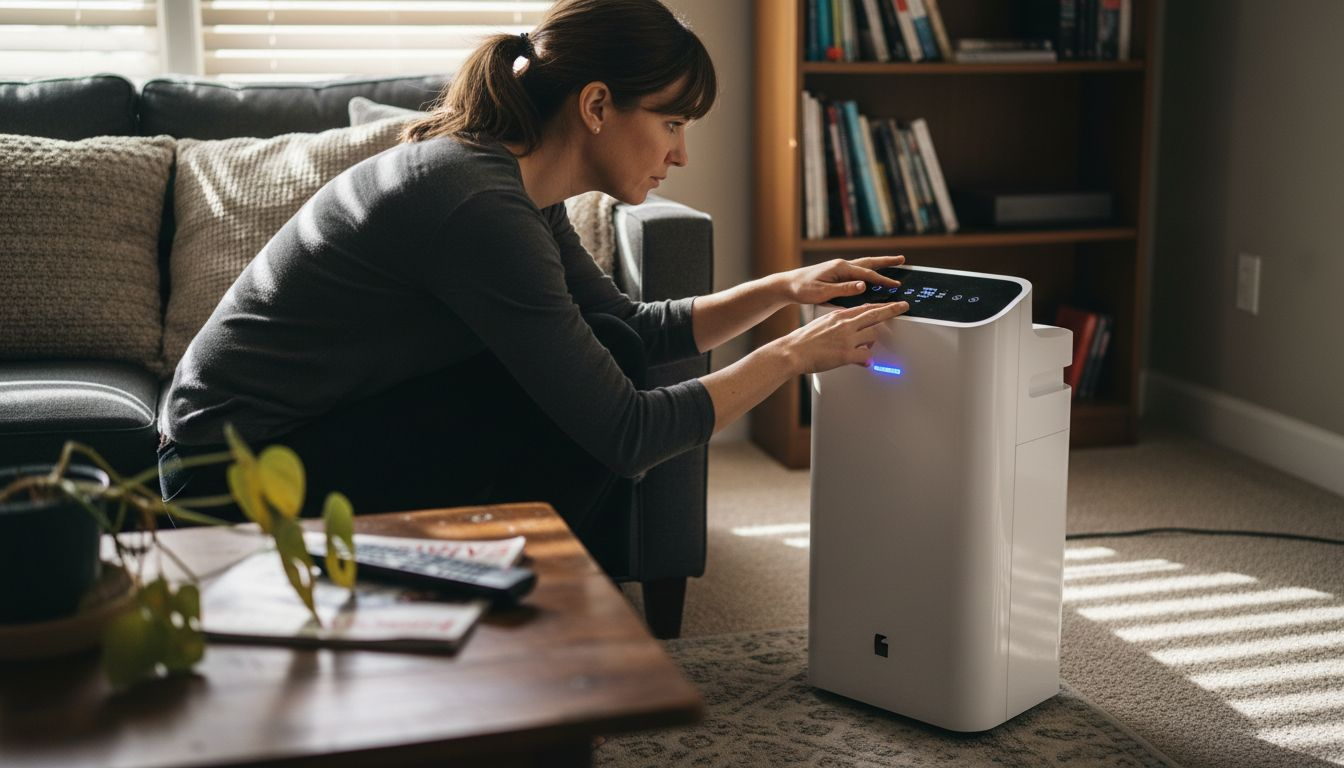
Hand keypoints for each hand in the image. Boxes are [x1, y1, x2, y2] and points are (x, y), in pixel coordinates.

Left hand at [780, 255, 905, 304]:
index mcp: (840, 268)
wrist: (788, 285)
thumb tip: (863, 286)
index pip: (866, 274)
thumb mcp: (822, 292)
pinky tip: (873, 274)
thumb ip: (843, 290)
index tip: (895, 285)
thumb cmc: (802, 290)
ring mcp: (839, 267)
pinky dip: (869, 270)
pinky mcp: (836, 272)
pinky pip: (858, 270)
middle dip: (887, 262)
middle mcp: (841, 265)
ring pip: (864, 264)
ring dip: (880, 264)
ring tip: (894, 262)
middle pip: (869, 262)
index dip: (882, 280)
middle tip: (902, 260)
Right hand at [780, 301, 910, 373]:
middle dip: (892, 310)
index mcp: (840, 315)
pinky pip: (866, 356)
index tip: (892, 302)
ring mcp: (847, 339)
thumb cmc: (804, 339)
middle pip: (875, 315)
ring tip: (866, 348)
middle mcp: (845, 324)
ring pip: (873, 336)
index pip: (866, 307)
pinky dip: (868, 360)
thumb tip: (848, 330)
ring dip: (872, 343)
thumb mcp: (823, 323)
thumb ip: (839, 324)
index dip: (881, 305)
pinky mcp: (846, 354)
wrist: (793, 351)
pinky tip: (866, 363)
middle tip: (904, 307)